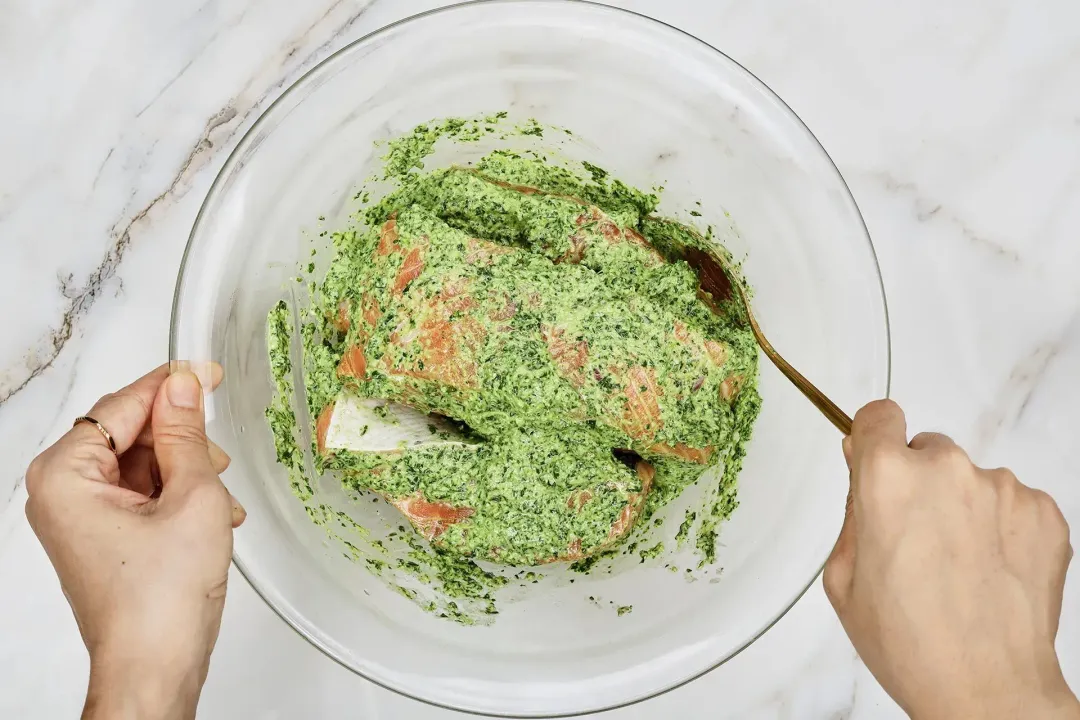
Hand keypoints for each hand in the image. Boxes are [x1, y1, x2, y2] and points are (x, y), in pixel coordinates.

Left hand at [25, 365, 244, 719]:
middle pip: (128, 434)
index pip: (122, 406)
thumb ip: (187, 434)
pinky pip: (141, 494)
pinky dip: (179, 496)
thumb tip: (183, 387)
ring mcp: (80, 518)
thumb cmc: (160, 599)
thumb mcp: (192, 496)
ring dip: (186, 472)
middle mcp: (61, 494)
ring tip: (220, 499)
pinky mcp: (102, 537)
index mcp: (65, 475)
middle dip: (180, 441)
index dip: (170, 385)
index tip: (204, 371)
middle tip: (218, 452)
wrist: (156, 665)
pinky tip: (213, 516)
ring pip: (140, 465)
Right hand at [824, 400, 1077, 719]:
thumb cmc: (909, 642)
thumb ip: (853, 510)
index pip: (879, 415)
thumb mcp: (844, 577)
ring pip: (970, 480)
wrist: (987, 689)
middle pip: (925, 450)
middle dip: (917, 483)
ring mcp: (1002, 489)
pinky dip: (1000, 529)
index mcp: (888, 479)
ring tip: (958, 568)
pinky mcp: (1044, 513)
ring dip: (962, 508)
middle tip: (915, 540)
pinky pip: (1011, 503)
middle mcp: (947, 470)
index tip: (874, 459)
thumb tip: (863, 467)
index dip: (873, 438)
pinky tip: (989, 572)